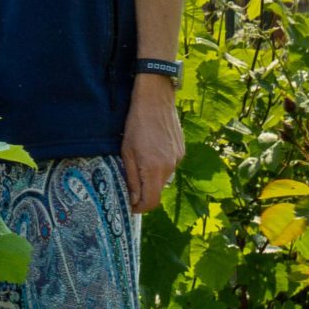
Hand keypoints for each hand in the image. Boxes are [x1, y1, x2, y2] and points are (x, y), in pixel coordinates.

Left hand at [120, 78, 184, 214]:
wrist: (156, 100)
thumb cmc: (136, 124)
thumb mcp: (126, 152)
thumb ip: (131, 178)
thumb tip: (134, 199)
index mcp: (154, 169)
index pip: (151, 201)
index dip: (140, 208)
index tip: (130, 206)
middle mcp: (170, 167)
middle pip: (158, 191)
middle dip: (144, 193)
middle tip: (130, 187)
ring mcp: (178, 158)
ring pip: (164, 178)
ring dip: (152, 178)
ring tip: (139, 163)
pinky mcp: (181, 151)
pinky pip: (170, 166)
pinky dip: (159, 166)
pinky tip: (150, 151)